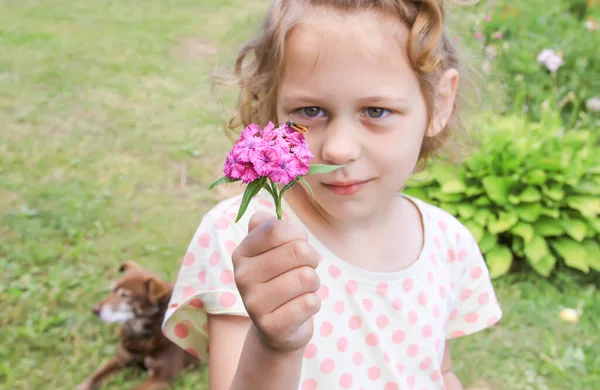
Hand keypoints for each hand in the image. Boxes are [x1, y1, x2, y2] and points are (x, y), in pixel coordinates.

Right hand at [232, 211, 320, 352]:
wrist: (276, 328)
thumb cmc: (279, 279)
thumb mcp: (271, 251)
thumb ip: (268, 227)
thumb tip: (261, 217)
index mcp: (242, 253)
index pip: (276, 229)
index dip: (297, 234)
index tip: (298, 243)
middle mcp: (242, 277)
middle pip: (297, 251)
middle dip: (311, 259)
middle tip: (304, 268)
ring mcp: (253, 304)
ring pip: (307, 277)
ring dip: (313, 282)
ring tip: (301, 289)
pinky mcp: (271, 327)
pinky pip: (310, 303)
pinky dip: (313, 303)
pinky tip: (299, 308)